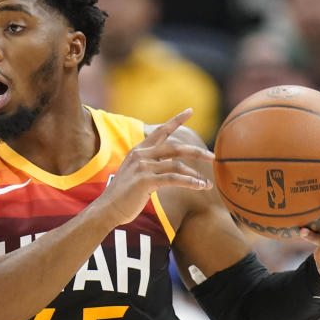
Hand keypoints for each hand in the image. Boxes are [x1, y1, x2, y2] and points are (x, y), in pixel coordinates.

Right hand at [100, 109, 213, 224]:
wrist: (108, 208)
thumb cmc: (124, 194)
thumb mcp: (136, 173)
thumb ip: (151, 164)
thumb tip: (171, 163)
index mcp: (139, 150)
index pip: (161, 131)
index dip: (176, 120)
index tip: (190, 110)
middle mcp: (141, 155)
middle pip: (175, 147)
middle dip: (196, 151)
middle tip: (212, 156)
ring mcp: (142, 167)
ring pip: (177, 165)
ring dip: (195, 174)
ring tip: (207, 183)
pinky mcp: (146, 180)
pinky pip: (174, 178)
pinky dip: (190, 182)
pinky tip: (200, 186)